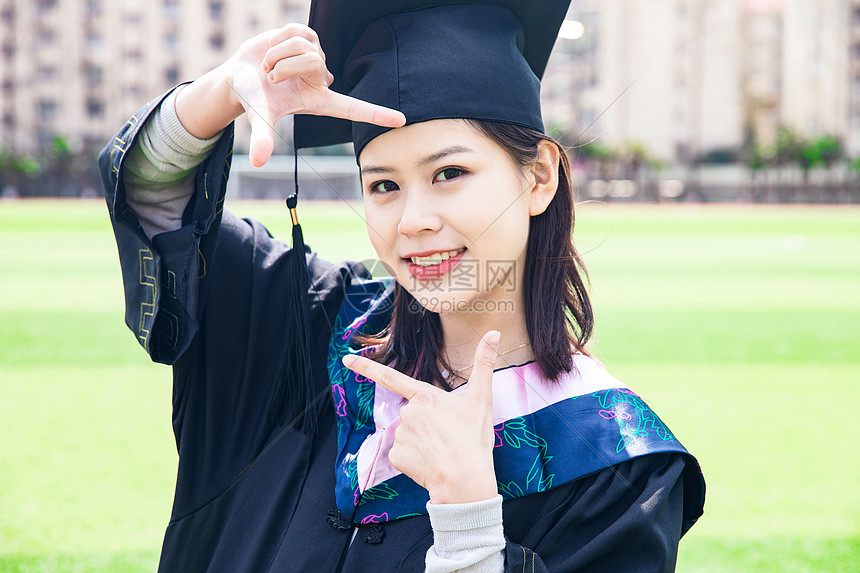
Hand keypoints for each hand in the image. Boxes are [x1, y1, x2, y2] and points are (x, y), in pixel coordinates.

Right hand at [230, 24, 405, 165]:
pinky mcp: (308, 37)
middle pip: (313, 63)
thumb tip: (259, 163)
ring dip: (277, 54)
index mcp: (319, 102)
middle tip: (271, 77)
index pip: (353, 108)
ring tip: (269, 65)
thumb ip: (262, 139)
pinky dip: (277, 39)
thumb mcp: (259, 117)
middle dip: (283, 67)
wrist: (240, 75)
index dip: (376, 113)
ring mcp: (318, 57)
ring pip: (303, 45)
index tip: (402, 120)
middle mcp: (323, 80)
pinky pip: (296, 30)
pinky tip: (273, 49)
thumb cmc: (253, 98)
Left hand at [343, 331, 500, 503]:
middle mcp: (408, 412)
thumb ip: (484, 363)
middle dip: (426, 423)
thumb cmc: (474, 438)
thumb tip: (495, 332)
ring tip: (442, 451)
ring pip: (408, 434)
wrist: (465, 480)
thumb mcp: (482, 398)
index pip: (390, 376)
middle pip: (412, 413)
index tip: (345, 358)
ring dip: (422, 441)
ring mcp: (400, 435)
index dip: (366, 366)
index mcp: (425, 396)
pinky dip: (415, 458)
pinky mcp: (396, 456)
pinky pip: (403, 453)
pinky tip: (430, 463)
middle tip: (449, 436)